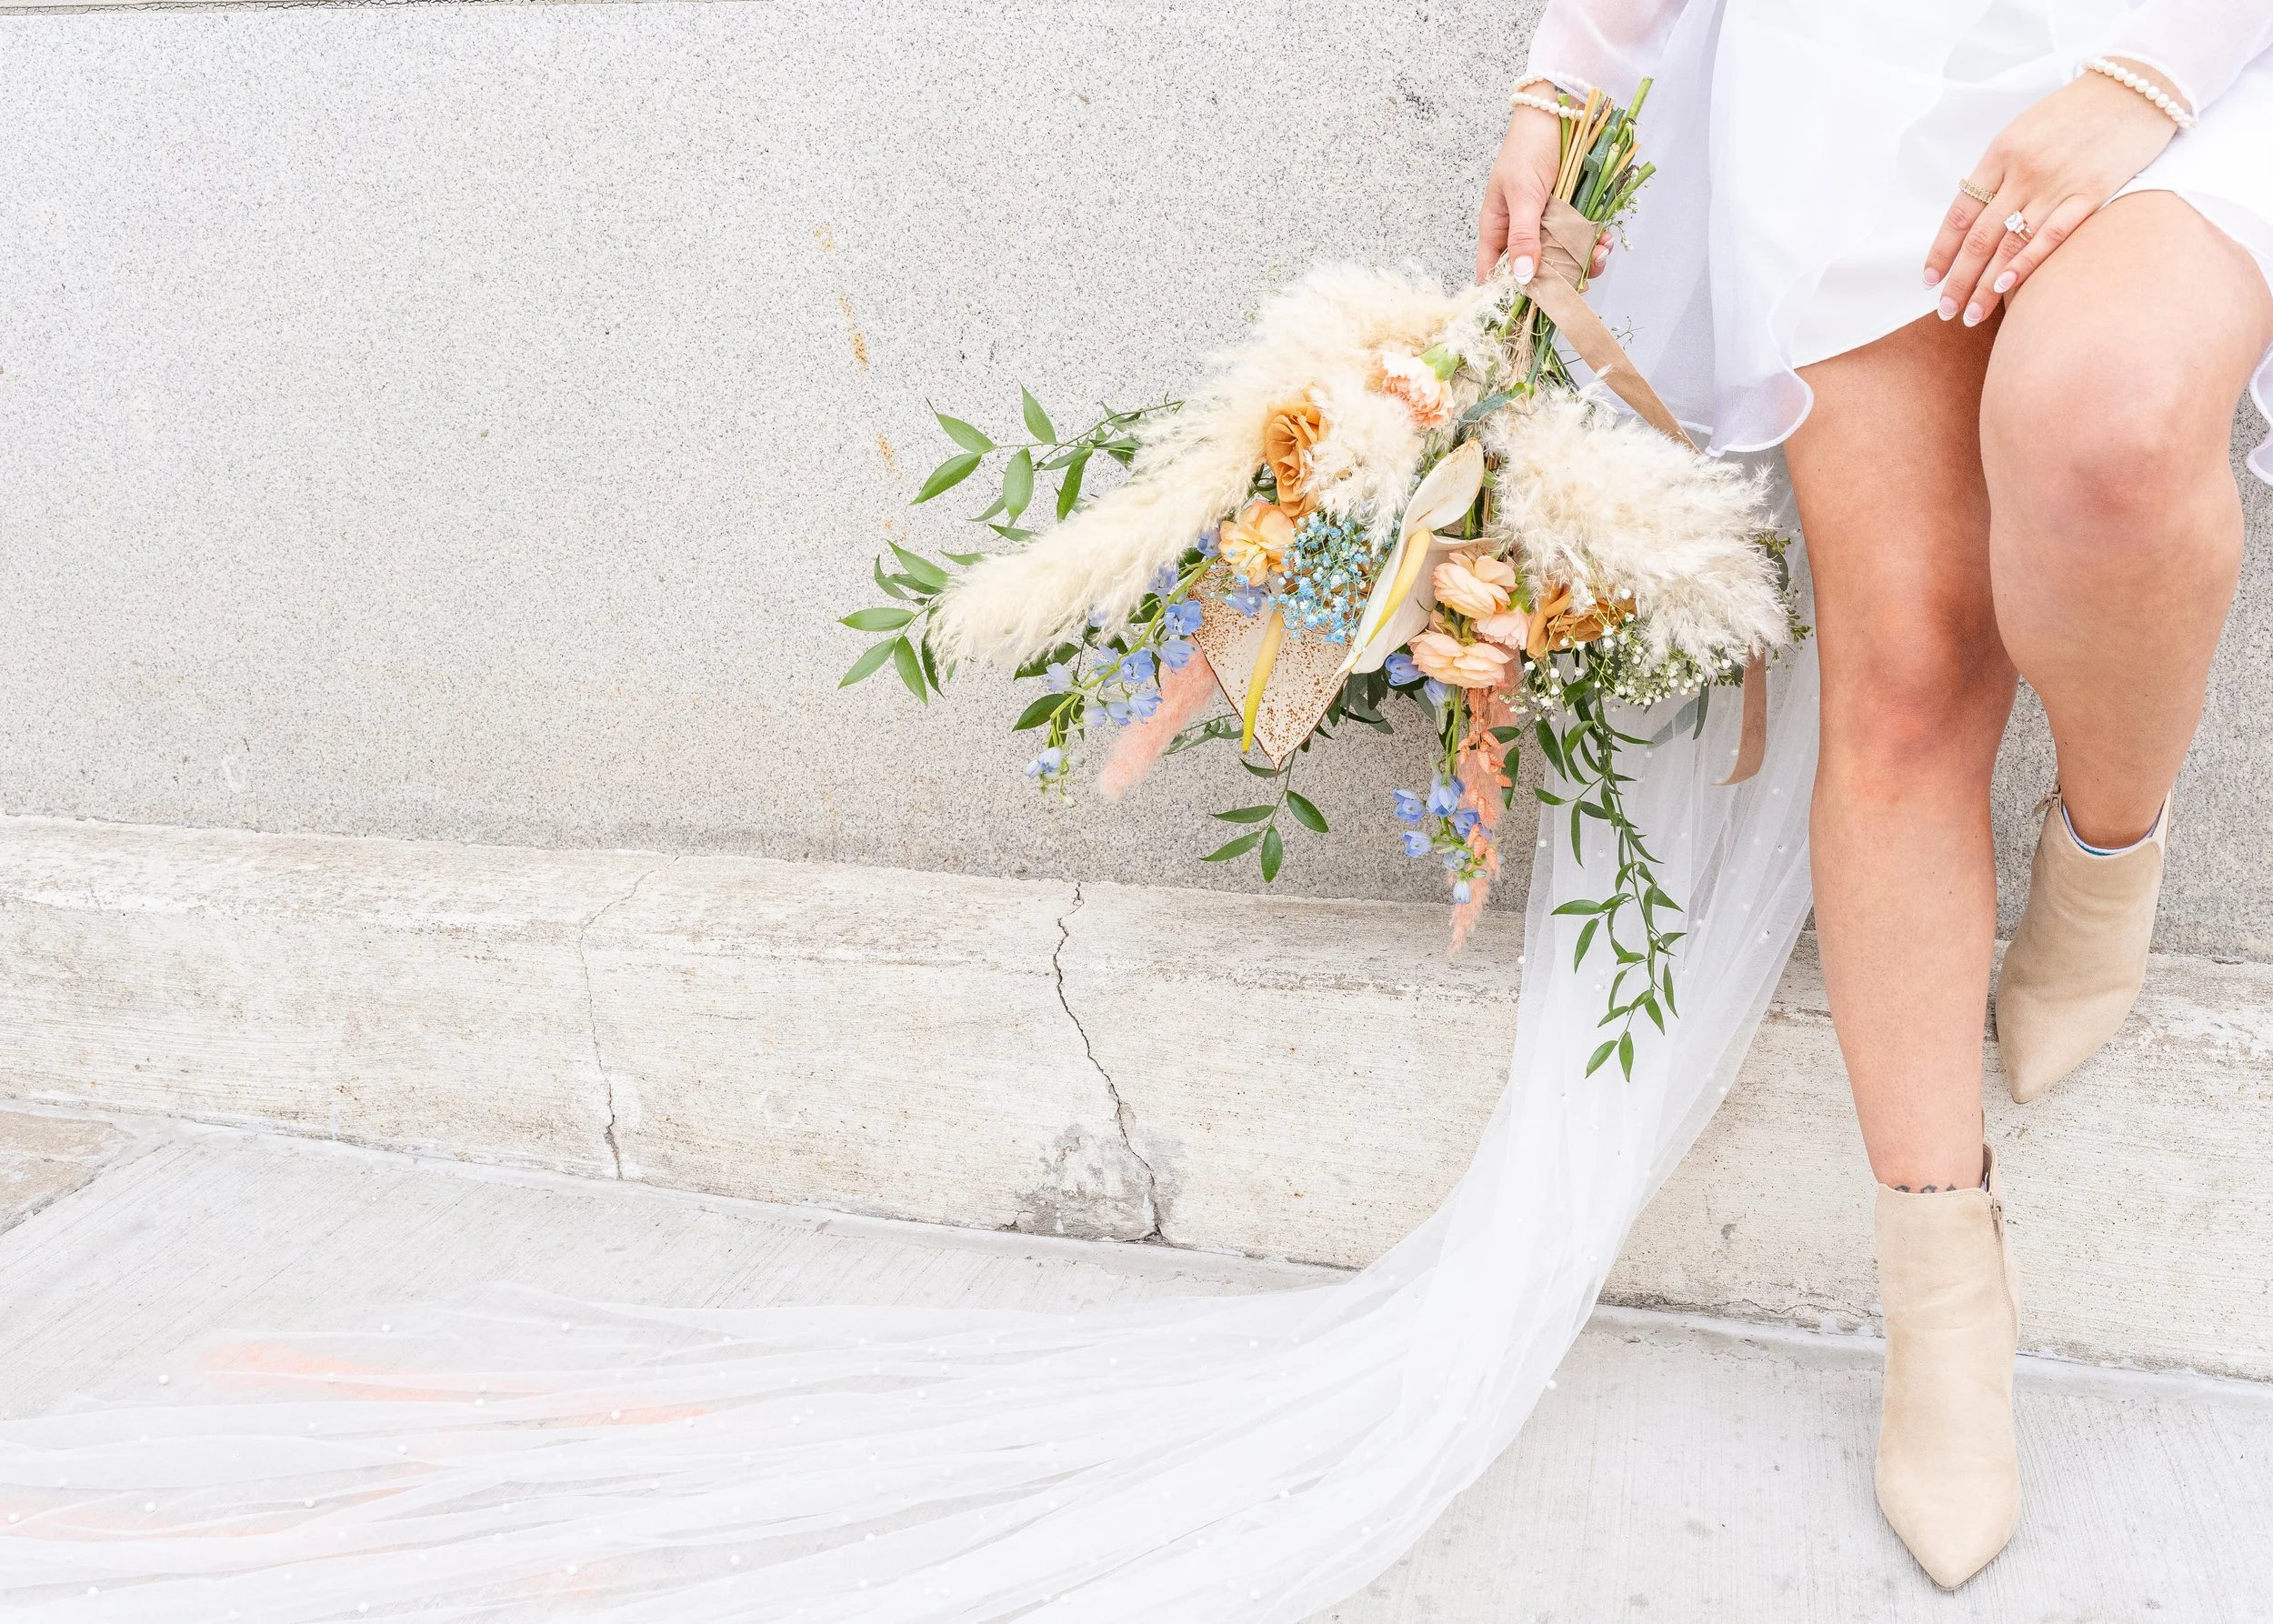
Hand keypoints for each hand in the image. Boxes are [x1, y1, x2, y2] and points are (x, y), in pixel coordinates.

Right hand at [1477, 104, 1611, 284]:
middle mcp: (1522, 232)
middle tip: (1578, 285)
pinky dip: (1594, 243)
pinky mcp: (1571, 215)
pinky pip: (1582, 240)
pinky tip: (1605, 239)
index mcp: (1498, 229)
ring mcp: (1548, 224)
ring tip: (1599, 254)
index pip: (1494, 274)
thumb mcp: (1523, 193)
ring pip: (1562, 259)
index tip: (1529, 312)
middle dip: (1557, 280)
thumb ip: (1524, 236)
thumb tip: (1521, 277)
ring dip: (1582, 262)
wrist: (1560, 109)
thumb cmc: (1529, 146)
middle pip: (1534, 273)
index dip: (1507, 295)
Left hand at [1925, 60, 2184, 325]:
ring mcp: (2057, 182)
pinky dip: (2026, 264)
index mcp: (2001, 152)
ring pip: (2010, 244)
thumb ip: (2000, 171)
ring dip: (1986, 285)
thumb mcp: (2025, 130)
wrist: (2137, 85)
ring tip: (1969, 315)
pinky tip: (2005, 289)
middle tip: (1944, 310)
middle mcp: (2024, 170)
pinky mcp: (2091, 192)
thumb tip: (1975, 217)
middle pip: (1980, 237)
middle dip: (1958, 280)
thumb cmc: (2077, 110)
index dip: (1941, 251)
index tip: (1929, 279)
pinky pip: (2051, 236)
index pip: (1960, 213)